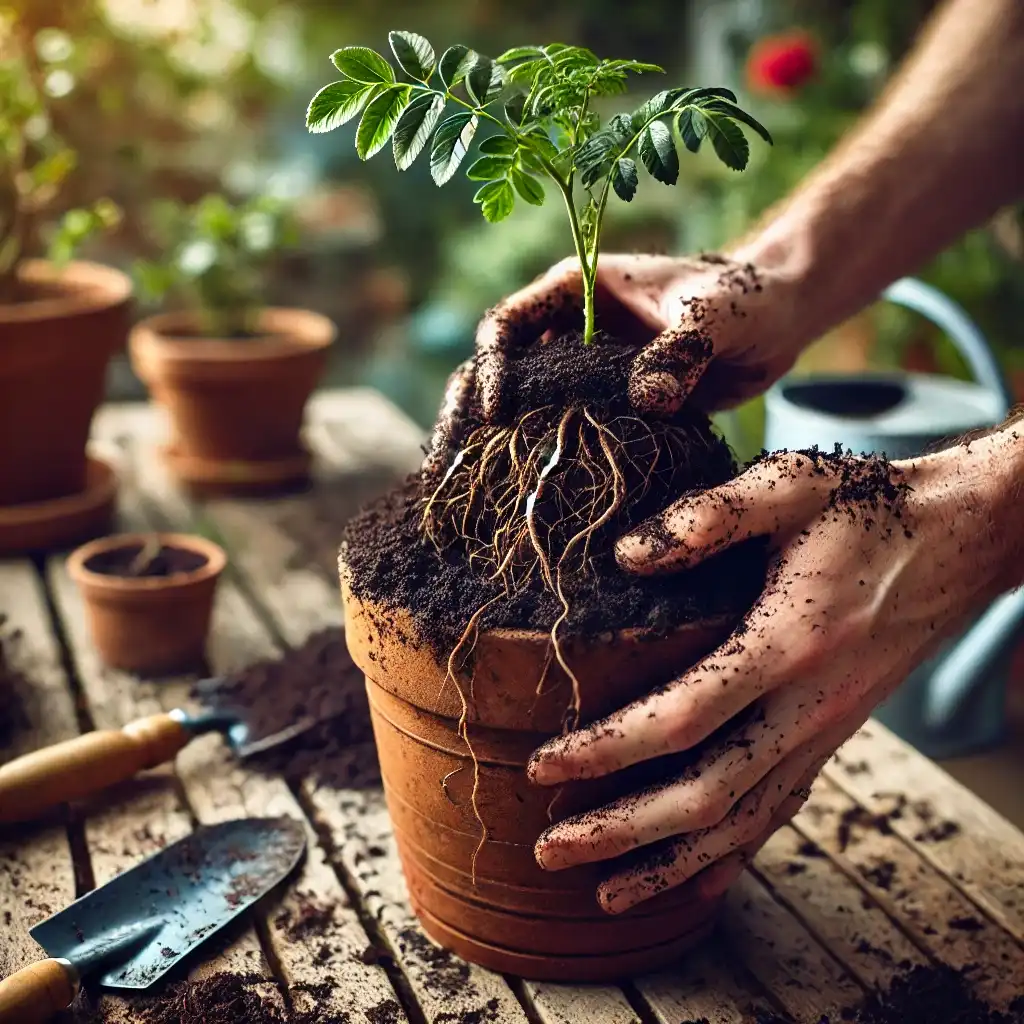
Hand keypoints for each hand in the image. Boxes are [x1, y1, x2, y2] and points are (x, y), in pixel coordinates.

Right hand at [423, 251, 802, 473]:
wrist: (776, 321)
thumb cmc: (743, 298)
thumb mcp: (714, 315)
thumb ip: (680, 349)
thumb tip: (647, 400)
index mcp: (572, 291)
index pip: (506, 325)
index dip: (492, 367)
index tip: (498, 412)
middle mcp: (564, 331)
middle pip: (494, 372)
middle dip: (467, 414)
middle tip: (447, 464)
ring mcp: (580, 372)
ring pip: (520, 410)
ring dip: (492, 446)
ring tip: (465, 494)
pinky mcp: (602, 408)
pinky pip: (560, 436)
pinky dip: (539, 464)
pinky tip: (522, 502)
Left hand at [527, 440, 1013, 913]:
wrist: (960, 538)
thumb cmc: (868, 507)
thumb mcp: (790, 484)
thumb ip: (709, 515)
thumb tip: (625, 556)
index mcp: (789, 643)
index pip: (683, 718)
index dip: (608, 749)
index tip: (543, 767)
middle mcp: (810, 705)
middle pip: (706, 794)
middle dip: (622, 831)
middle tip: (547, 852)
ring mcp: (826, 730)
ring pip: (743, 820)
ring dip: (670, 861)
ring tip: (602, 893)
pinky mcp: (833, 734)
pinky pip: (780, 810)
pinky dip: (734, 853)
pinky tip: (697, 882)